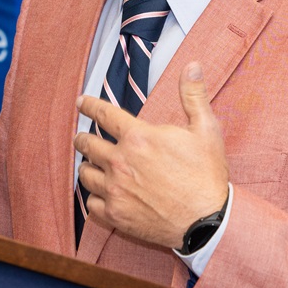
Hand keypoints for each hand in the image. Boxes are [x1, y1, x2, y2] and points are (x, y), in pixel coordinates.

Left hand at [74, 62, 229, 248]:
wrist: (207, 221)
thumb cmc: (206, 175)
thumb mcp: (206, 130)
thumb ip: (193, 96)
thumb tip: (192, 66)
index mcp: (139, 138)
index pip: (104, 114)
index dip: (89, 105)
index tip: (81, 102)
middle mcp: (120, 162)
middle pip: (87, 144)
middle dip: (83, 138)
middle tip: (82, 137)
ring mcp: (115, 190)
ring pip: (85, 174)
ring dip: (87, 167)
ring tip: (91, 165)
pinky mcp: (115, 214)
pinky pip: (91, 204)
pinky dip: (94, 198)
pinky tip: (100, 195)